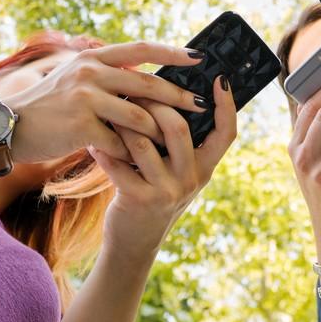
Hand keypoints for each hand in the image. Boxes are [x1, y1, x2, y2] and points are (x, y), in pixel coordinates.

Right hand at [4, 42, 208, 163]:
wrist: (8, 127)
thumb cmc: (47, 106)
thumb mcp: (75, 79)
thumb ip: (107, 76)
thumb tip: (146, 80)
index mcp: (93, 58)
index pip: (141, 49)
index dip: (172, 52)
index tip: (197, 57)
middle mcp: (91, 72)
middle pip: (147, 84)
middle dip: (178, 96)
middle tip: (201, 104)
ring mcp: (86, 97)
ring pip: (139, 115)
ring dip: (158, 131)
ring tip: (173, 139)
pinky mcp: (81, 124)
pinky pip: (119, 141)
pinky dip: (130, 152)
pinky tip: (138, 160)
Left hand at [88, 76, 235, 259]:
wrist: (133, 243)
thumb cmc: (154, 195)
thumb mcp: (177, 173)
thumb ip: (180, 144)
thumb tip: (169, 94)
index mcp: (204, 168)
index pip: (226, 132)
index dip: (226, 105)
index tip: (220, 78)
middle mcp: (191, 179)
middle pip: (179, 128)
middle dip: (155, 104)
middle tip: (135, 91)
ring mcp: (167, 191)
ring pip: (144, 142)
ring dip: (124, 123)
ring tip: (111, 111)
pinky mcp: (139, 200)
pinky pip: (118, 163)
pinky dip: (103, 148)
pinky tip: (94, 140)